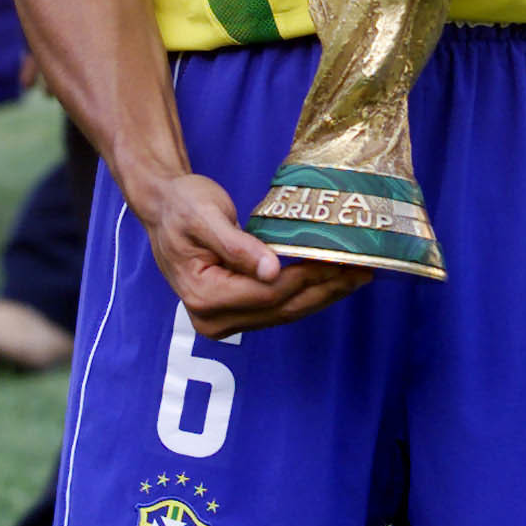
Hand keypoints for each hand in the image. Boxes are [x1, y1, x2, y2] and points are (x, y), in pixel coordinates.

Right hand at [144, 172, 371, 337]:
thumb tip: (271, 271)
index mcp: (204, 295)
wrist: (163, 206)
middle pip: (281, 308)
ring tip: (357, 276)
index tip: (339, 260)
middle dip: (324, 290)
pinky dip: (306, 295)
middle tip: (362, 270)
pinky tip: (331, 282)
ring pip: (284, 313)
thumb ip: (237, 246)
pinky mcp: (234, 313)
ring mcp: (223, 320)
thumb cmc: (182, 205)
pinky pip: (277, 308)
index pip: (268, 293)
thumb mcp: (206, 217)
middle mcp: (212, 318)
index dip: (307, 278)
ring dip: (322, 296)